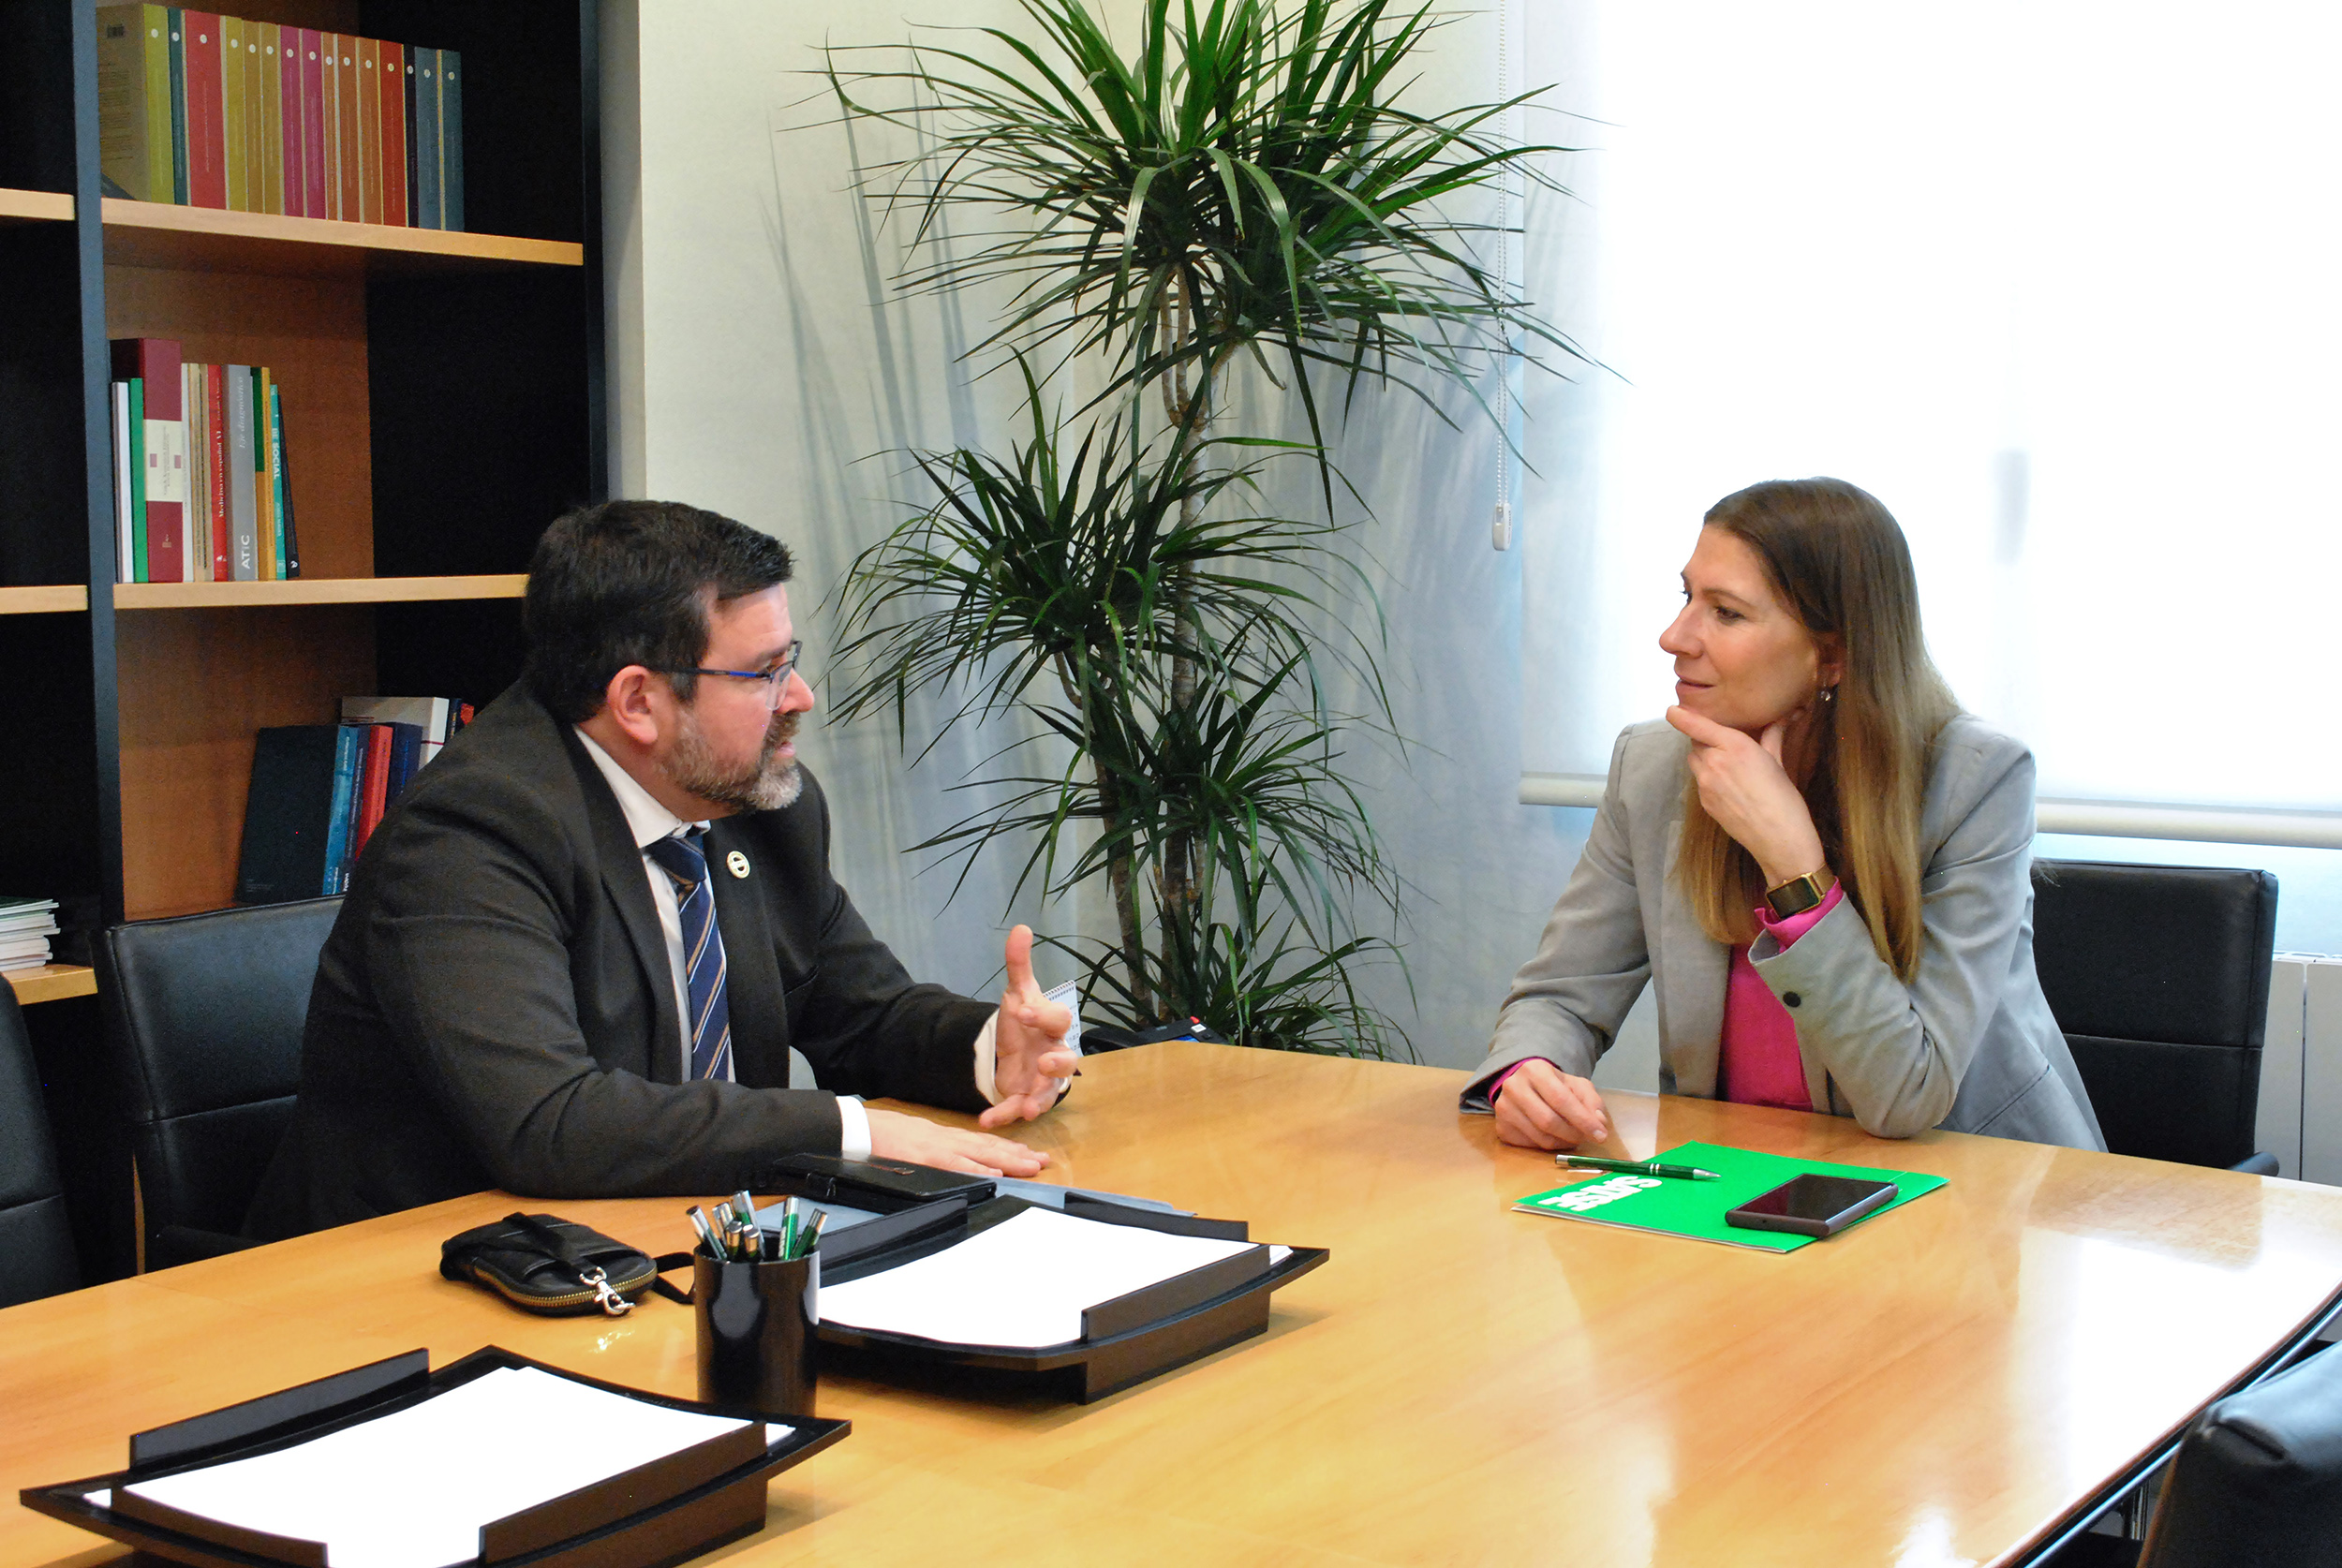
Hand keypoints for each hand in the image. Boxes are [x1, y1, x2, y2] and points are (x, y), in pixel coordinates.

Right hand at [866, 1107, 1049, 1175]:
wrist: (859, 1129)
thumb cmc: (884, 1135)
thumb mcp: (917, 1139)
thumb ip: (937, 1148)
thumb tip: (955, 1160)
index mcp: (945, 1137)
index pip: (983, 1142)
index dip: (1009, 1148)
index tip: (1030, 1153)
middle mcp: (948, 1140)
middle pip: (990, 1148)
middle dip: (1019, 1155)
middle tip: (1044, 1160)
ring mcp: (939, 1148)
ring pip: (981, 1155)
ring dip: (1009, 1161)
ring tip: (1033, 1166)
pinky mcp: (927, 1159)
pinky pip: (957, 1166)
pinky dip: (977, 1170)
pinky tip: (995, 1175)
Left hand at [979, 924, 1077, 1128]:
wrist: (1015, 1051)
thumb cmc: (1025, 1023)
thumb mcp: (1018, 992)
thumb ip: (1019, 964)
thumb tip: (1021, 928)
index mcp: (1053, 1026)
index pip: (1058, 1018)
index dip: (1042, 1015)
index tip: (1021, 1010)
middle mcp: (1055, 1055)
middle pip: (1068, 1061)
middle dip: (1058, 1064)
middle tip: (1042, 1064)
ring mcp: (1043, 1081)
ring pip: (1050, 1093)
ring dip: (1040, 1100)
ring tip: (1028, 1109)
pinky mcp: (1026, 1098)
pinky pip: (1018, 1109)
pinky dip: (1005, 1116)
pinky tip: (987, 1120)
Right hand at [1492, 1059, 1611, 1149]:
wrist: (1524, 1086)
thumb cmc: (1554, 1086)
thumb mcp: (1576, 1086)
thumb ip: (1592, 1102)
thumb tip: (1599, 1123)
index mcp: (1535, 1070)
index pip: (1561, 1099)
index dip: (1583, 1120)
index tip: (1601, 1135)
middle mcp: (1514, 1087)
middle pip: (1548, 1121)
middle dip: (1573, 1134)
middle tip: (1586, 1138)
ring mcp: (1503, 1109)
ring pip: (1540, 1138)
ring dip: (1563, 1143)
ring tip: (1572, 1137)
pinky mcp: (1501, 1128)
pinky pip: (1530, 1146)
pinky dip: (1548, 1147)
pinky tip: (1554, 1137)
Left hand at [1665, 705, 1827, 886]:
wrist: (1778, 838)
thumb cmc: (1784, 797)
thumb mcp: (1778, 760)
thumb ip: (1772, 735)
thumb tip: (1784, 715)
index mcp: (1734, 746)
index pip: (1696, 725)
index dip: (1681, 716)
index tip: (1672, 710)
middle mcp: (1714, 762)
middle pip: (1695, 742)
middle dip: (1704, 739)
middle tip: (1722, 741)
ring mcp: (1705, 784)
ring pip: (1695, 761)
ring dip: (1704, 757)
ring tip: (1727, 764)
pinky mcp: (1704, 802)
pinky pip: (1700, 782)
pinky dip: (1709, 778)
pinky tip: (1729, 787)